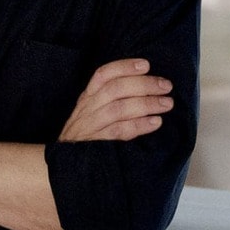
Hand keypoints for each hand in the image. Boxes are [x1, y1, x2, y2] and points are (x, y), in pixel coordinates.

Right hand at [58, 59, 172, 142]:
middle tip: (166, 86)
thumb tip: (144, 84)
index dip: (124, 67)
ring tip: (167, 103)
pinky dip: (139, 125)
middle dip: (143, 84)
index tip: (146, 64)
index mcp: (87, 97)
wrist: (63, 164)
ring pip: (118, 109)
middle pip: (115, 89)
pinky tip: (155, 122)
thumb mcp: (91, 111)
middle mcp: (87, 108)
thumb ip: (108, 98)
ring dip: (146, 104)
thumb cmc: (86, 134)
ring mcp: (91, 126)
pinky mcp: (96, 145)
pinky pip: (118, 132)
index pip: (103, 75)